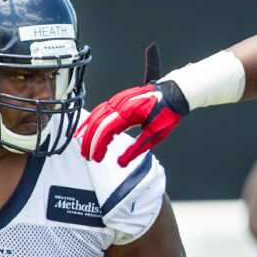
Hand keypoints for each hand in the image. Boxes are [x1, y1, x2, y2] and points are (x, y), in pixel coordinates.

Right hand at [76, 78, 190, 165]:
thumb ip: (136, 149)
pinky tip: (88, 128)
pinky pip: (100, 109)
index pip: (106, 131)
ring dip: (88, 131)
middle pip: (97, 123)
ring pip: (96, 115)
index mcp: (129, 113)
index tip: (95, 158)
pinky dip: (92, 119)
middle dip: (89, 141)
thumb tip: (121, 163)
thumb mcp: (154, 135)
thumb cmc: (167, 112)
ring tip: (82, 145)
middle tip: (87, 156)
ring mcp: (118, 99)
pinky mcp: (118, 98)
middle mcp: (120, 104)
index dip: (98, 146)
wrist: (173, 93)